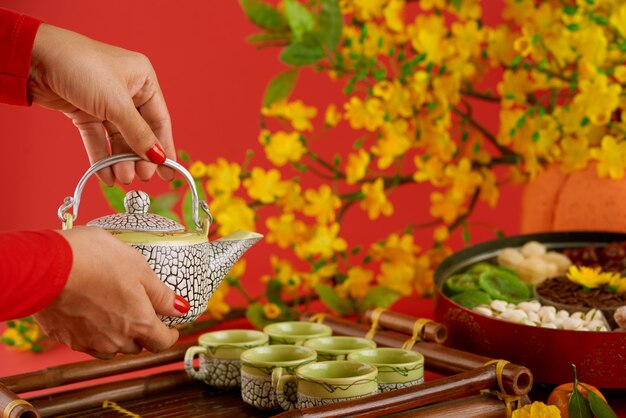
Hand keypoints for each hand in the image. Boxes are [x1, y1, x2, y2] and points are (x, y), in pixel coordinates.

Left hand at [28, 23, 174, 185]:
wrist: (34, 58)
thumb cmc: (81, 66)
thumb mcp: (116, 103)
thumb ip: (139, 133)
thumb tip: (158, 157)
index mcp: (143, 80)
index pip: (159, 120)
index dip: (163, 146)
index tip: (167, 170)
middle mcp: (127, 91)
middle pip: (140, 132)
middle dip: (139, 157)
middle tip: (141, 177)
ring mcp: (105, 103)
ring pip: (119, 139)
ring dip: (121, 160)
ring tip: (122, 178)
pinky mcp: (85, 112)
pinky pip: (98, 139)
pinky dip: (103, 157)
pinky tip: (106, 174)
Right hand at [33, 227, 187, 358]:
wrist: (46, 266)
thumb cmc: (96, 260)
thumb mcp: (140, 268)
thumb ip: (162, 294)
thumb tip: (181, 308)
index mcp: (139, 324)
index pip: (162, 342)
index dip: (169, 334)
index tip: (170, 325)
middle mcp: (115, 340)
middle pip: (137, 345)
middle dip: (143, 332)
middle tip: (140, 310)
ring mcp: (89, 342)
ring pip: (111, 347)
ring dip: (117, 335)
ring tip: (113, 310)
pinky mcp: (65, 338)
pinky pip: (87, 342)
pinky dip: (93, 332)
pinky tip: (89, 311)